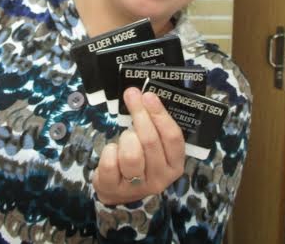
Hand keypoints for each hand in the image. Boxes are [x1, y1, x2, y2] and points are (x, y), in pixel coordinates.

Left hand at [92, 87, 184, 204]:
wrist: (119, 189)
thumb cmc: (141, 158)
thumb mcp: (153, 145)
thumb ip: (153, 124)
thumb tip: (142, 95)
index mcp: (174, 165)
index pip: (173, 137)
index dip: (160, 114)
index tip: (148, 95)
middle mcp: (160, 178)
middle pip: (150, 142)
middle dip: (140, 114)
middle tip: (131, 95)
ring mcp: (137, 187)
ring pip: (131, 155)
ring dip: (126, 138)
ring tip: (125, 136)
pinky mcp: (114, 189)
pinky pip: (110, 163)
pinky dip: (109, 150)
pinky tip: (112, 150)